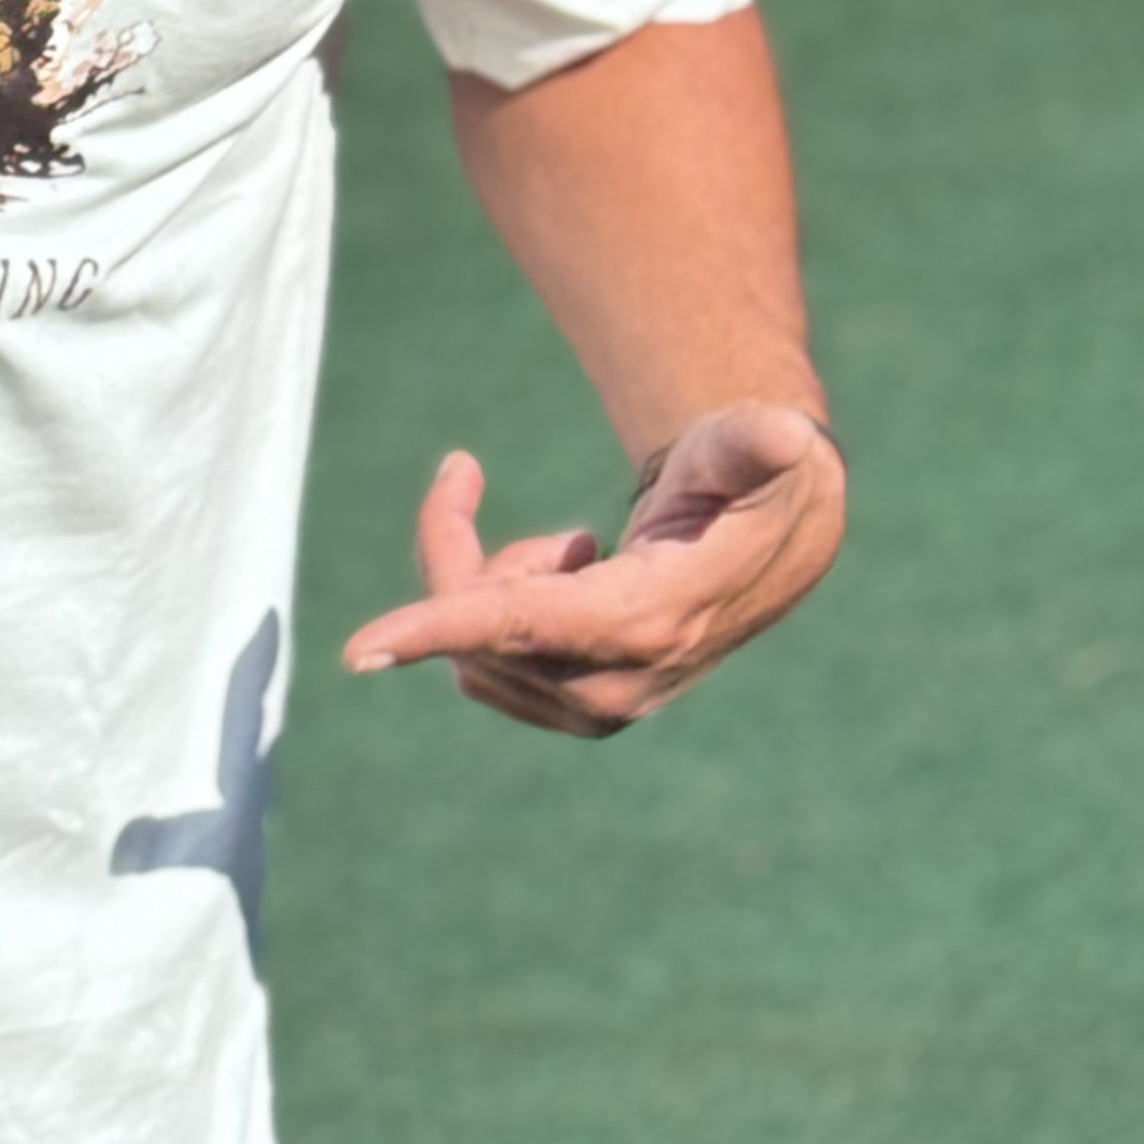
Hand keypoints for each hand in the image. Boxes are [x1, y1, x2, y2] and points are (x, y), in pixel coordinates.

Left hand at [339, 405, 844, 735]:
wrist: (774, 548)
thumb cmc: (756, 480)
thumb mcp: (759, 448)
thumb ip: (757, 441)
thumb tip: (785, 431)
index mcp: (647, 621)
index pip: (520, 625)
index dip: (440, 626)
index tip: (358, 649)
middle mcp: (615, 683)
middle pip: (472, 618)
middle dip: (451, 541)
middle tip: (462, 470)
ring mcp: (595, 709)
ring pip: (468, 642)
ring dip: (487, 574)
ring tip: (568, 543)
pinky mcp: (577, 712)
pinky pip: (481, 660)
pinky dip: (492, 606)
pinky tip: (563, 576)